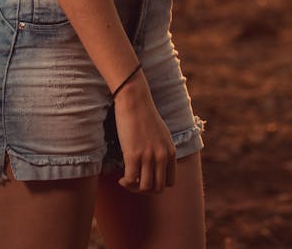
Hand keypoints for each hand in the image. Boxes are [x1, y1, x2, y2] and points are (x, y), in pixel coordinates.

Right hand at [112, 71, 176, 192]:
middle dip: (145, 190)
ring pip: (144, 188)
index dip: (157, 185)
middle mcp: (162, 156)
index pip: (169, 182)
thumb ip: (162, 151)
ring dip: (134, 188)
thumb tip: (155, 168)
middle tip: (135, 183)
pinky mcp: (133, 155)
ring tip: (127, 181)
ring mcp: (148, 156)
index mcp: (171, 152)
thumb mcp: (162, 134)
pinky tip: (121, 178)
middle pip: (157, 188)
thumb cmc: (144, 115)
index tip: (146, 179)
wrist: (134, 100)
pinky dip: (126, 183)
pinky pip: (131, 180)